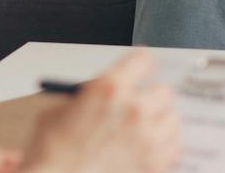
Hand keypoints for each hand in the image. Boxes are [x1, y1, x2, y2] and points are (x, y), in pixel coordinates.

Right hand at [20, 51, 179, 172]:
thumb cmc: (50, 156)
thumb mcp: (57, 113)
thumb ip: (85, 97)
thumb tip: (99, 93)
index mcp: (110, 89)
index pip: (144, 61)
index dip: (140, 66)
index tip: (140, 71)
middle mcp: (134, 110)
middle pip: (164, 91)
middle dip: (151, 97)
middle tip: (140, 105)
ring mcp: (148, 140)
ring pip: (173, 120)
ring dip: (160, 123)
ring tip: (144, 130)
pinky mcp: (155, 166)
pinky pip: (174, 148)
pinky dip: (164, 148)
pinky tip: (148, 151)